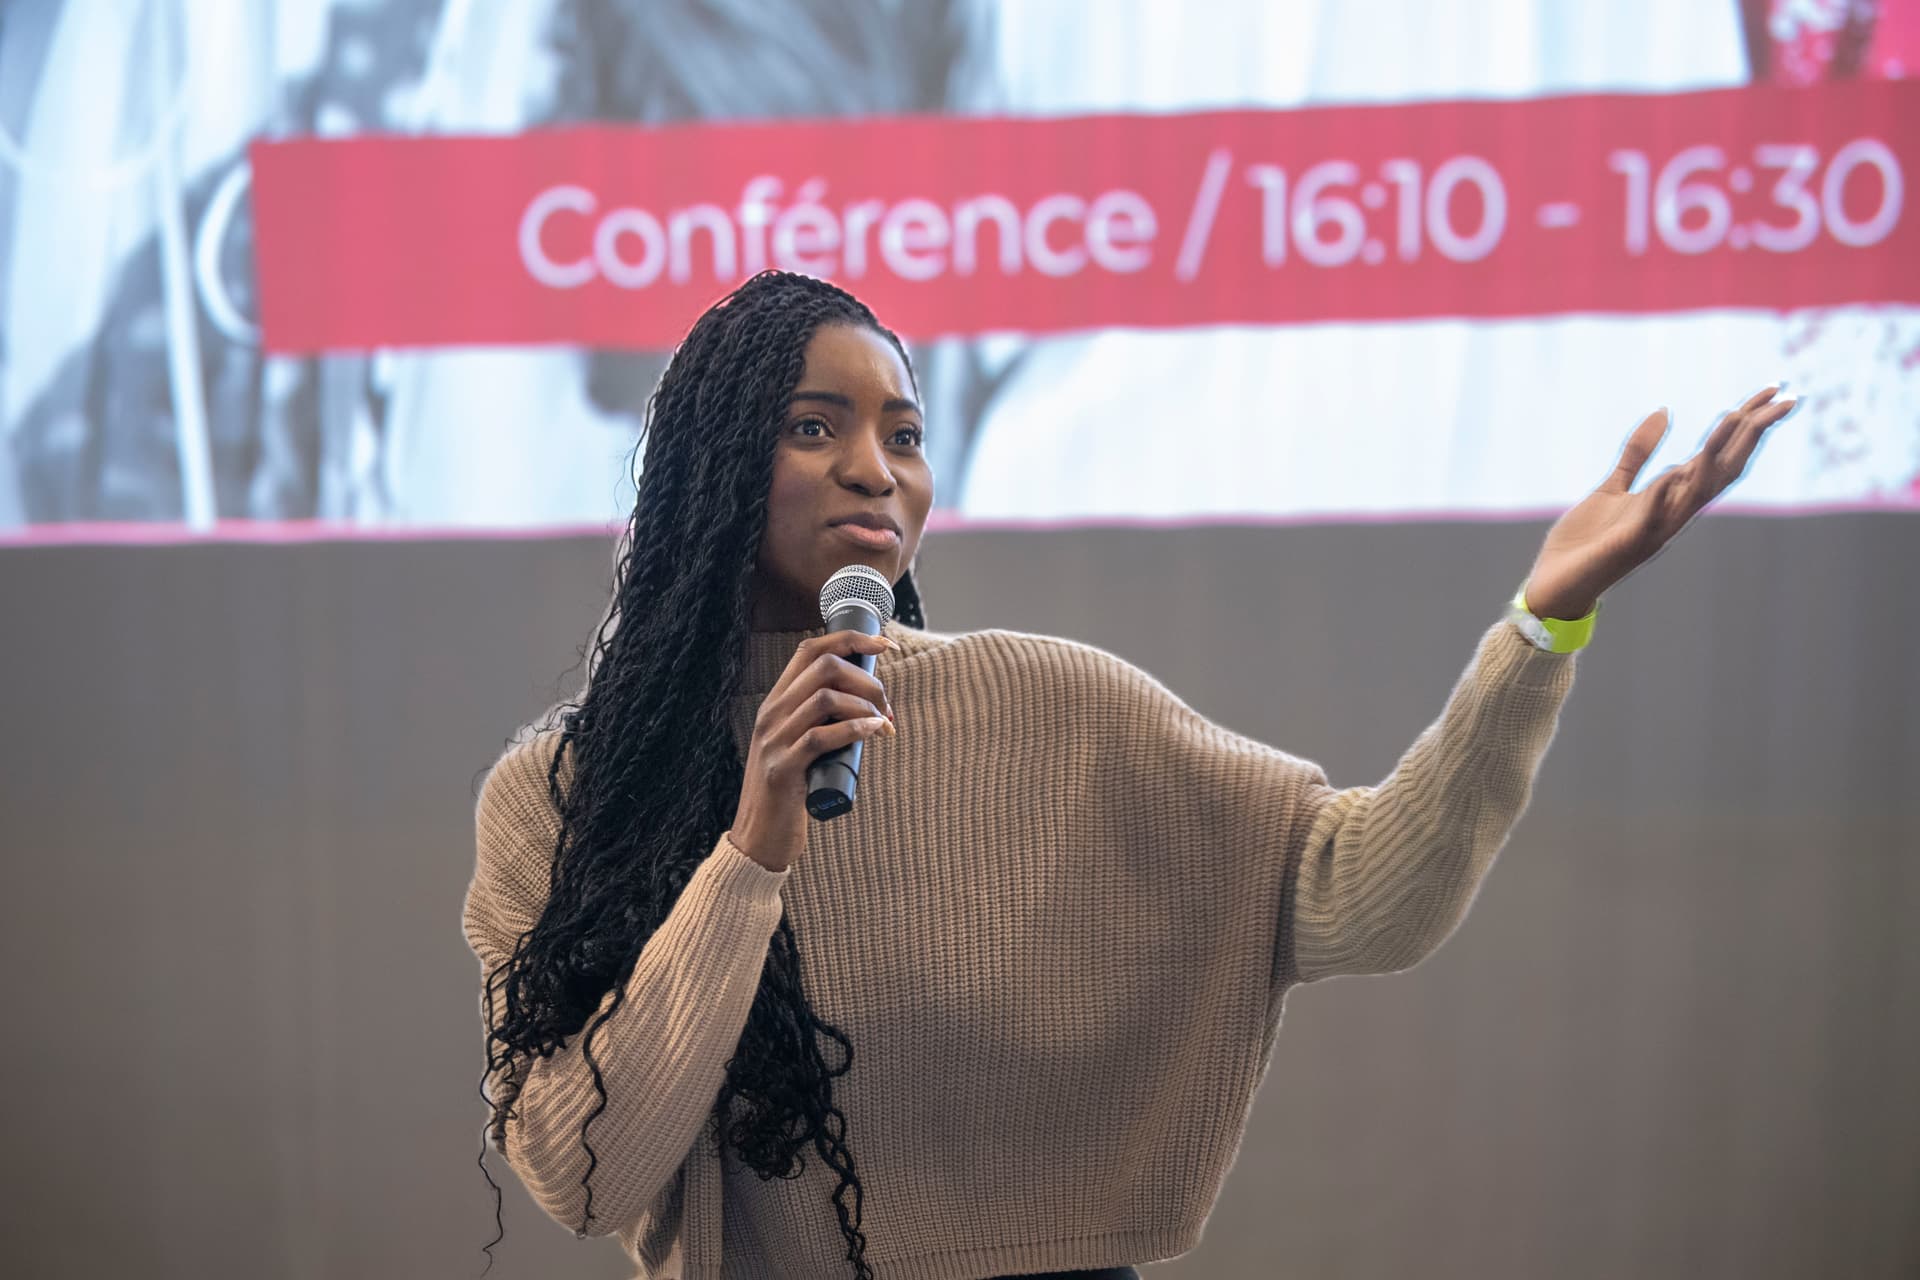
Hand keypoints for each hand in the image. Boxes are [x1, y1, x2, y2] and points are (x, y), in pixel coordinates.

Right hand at [729, 630, 895, 871]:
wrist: (760, 839)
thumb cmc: (791, 792)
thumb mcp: (801, 745)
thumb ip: (822, 722)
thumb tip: (868, 705)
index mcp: (776, 702)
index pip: (810, 649)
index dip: (851, 639)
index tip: (888, 646)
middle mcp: (771, 714)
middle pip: (824, 667)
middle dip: (867, 679)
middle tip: (887, 707)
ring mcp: (774, 740)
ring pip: (825, 697)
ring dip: (866, 706)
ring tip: (884, 725)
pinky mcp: (783, 769)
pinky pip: (820, 737)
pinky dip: (854, 729)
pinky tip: (874, 732)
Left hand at [1523, 384, 1799, 619]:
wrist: (1555, 586)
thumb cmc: (1586, 541)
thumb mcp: (1612, 486)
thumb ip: (1638, 453)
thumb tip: (1665, 412)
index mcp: (1670, 498)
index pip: (1719, 456)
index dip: (1746, 425)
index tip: (1774, 390)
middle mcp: (1671, 513)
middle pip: (1722, 470)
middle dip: (1751, 434)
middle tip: (1783, 399)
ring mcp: (1652, 531)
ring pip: (1695, 492)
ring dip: (1714, 456)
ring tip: (1732, 417)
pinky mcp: (1625, 546)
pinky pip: (1649, 518)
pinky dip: (1661, 495)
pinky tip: (1672, 471)